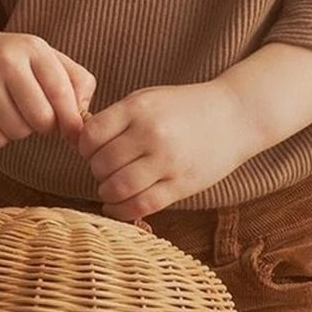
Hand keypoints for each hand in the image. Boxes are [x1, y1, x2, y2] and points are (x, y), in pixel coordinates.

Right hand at [0, 31, 95, 148]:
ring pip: (18, 131)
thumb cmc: (15, 61)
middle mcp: (5, 62)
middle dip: (45, 126)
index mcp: (33, 48)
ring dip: (21, 130)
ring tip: (13, 112)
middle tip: (37, 116)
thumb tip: (80, 123)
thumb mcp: (48, 59)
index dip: (71, 119)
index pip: (60, 92)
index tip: (73, 132)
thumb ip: (77, 83)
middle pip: (41, 118)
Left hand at [76, 81, 249, 219]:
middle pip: (101, 165)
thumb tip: (76, 143)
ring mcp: (167, 162)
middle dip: (97, 171)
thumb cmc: (183, 108)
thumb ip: (114, 119)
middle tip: (107, 169)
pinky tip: (118, 205)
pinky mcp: (181, 185)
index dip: (85, 148)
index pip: (91, 136)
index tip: (94, 150)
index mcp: (139, 109)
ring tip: (112, 187)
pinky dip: (121, 210)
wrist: (235, 115)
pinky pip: (140, 206)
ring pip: (117, 188)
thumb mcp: (147, 100)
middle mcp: (152, 134)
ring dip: (106, 192)